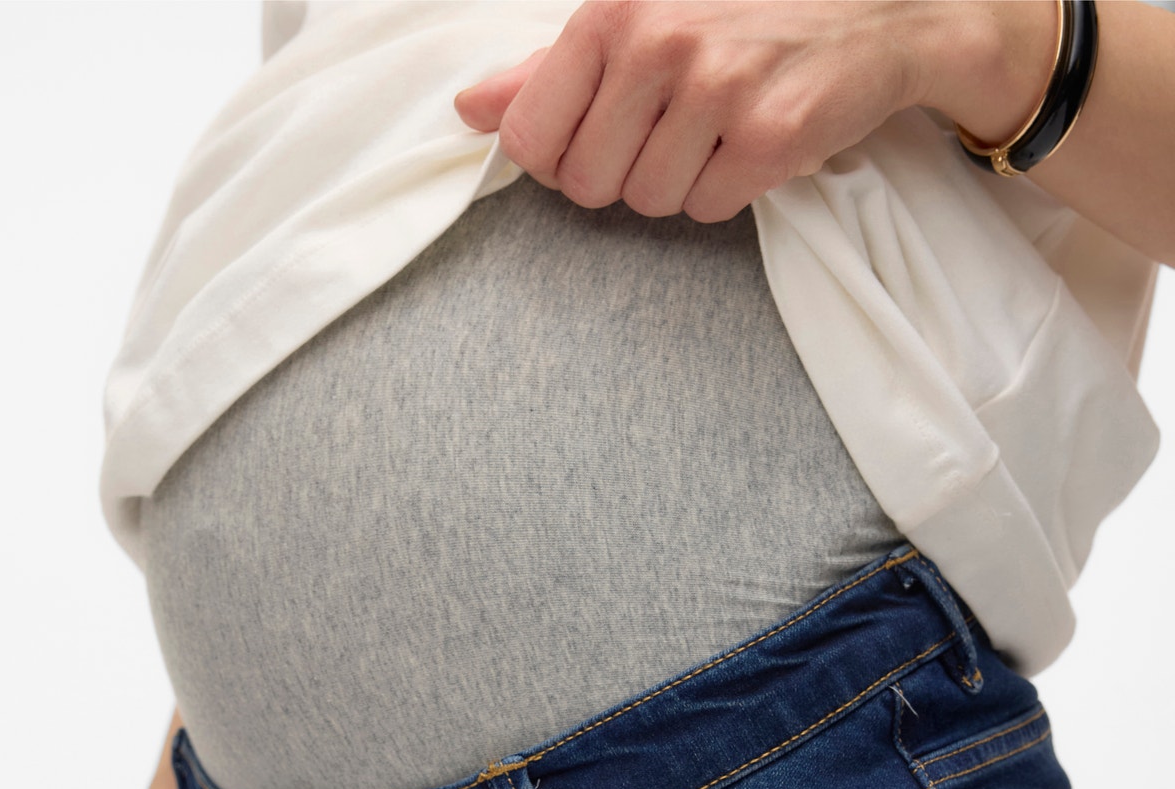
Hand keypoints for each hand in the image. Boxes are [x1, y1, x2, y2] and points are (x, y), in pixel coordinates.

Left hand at [454, 1, 1056, 223]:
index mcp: (612, 12)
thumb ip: (550, 68)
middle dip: (621, 175)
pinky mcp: (770, 136)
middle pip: (586, 185)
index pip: (528, 137)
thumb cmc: (743, 12)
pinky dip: (728, 190)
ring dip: (679, 183)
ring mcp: (717, 91)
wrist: (876, 10)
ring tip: (715, 130)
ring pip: (648, 202)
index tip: (592, 138)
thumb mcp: (639, 17)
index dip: (555, 157)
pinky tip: (751, 140)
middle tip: (669, 133)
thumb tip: (472, 109)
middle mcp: (659, 45)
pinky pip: (709, 209)